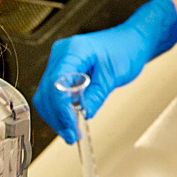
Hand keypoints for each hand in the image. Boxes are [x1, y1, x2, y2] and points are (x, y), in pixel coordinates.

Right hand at [33, 0, 176, 139]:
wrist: (131, 42)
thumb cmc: (125, 49)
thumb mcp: (113, 76)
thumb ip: (96, 96)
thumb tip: (82, 115)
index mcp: (72, 50)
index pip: (56, 83)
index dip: (60, 108)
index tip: (70, 125)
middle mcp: (60, 55)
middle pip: (46, 92)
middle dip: (56, 116)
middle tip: (71, 134)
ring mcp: (59, 62)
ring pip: (45, 96)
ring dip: (56, 116)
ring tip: (70, 132)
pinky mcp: (62, 71)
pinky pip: (53, 94)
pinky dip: (59, 110)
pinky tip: (69, 121)